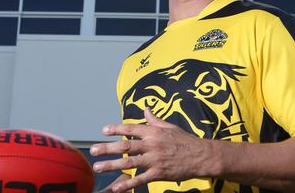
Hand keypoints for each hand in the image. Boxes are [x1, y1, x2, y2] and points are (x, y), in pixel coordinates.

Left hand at [90, 108, 212, 191]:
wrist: (201, 156)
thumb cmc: (185, 140)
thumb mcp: (170, 127)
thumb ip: (154, 120)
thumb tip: (145, 109)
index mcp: (153, 132)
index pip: (131, 128)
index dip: (116, 129)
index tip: (103, 130)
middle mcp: (152, 144)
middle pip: (125, 145)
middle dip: (107, 148)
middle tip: (93, 150)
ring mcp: (154, 159)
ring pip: (129, 162)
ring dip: (111, 165)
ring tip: (98, 167)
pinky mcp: (159, 173)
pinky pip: (140, 179)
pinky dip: (128, 183)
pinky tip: (116, 187)